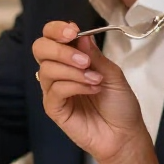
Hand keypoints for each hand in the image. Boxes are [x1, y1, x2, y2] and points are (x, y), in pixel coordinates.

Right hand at [31, 22, 146, 163]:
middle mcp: (59, 71)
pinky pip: (55, 90)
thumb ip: (94, 55)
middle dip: (60, 49)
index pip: (51, 36)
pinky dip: (74, 86)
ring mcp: (54, 90)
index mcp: (71, 58)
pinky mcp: (54, 108)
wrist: (124, 133)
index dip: (57, 29)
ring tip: (95, 79)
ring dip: (73, 71)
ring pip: (47, 69)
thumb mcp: (112, 73)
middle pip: (40, 48)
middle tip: (84, 60)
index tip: (73, 31)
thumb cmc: (119, 104)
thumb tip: (82, 36)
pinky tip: (91, 88)